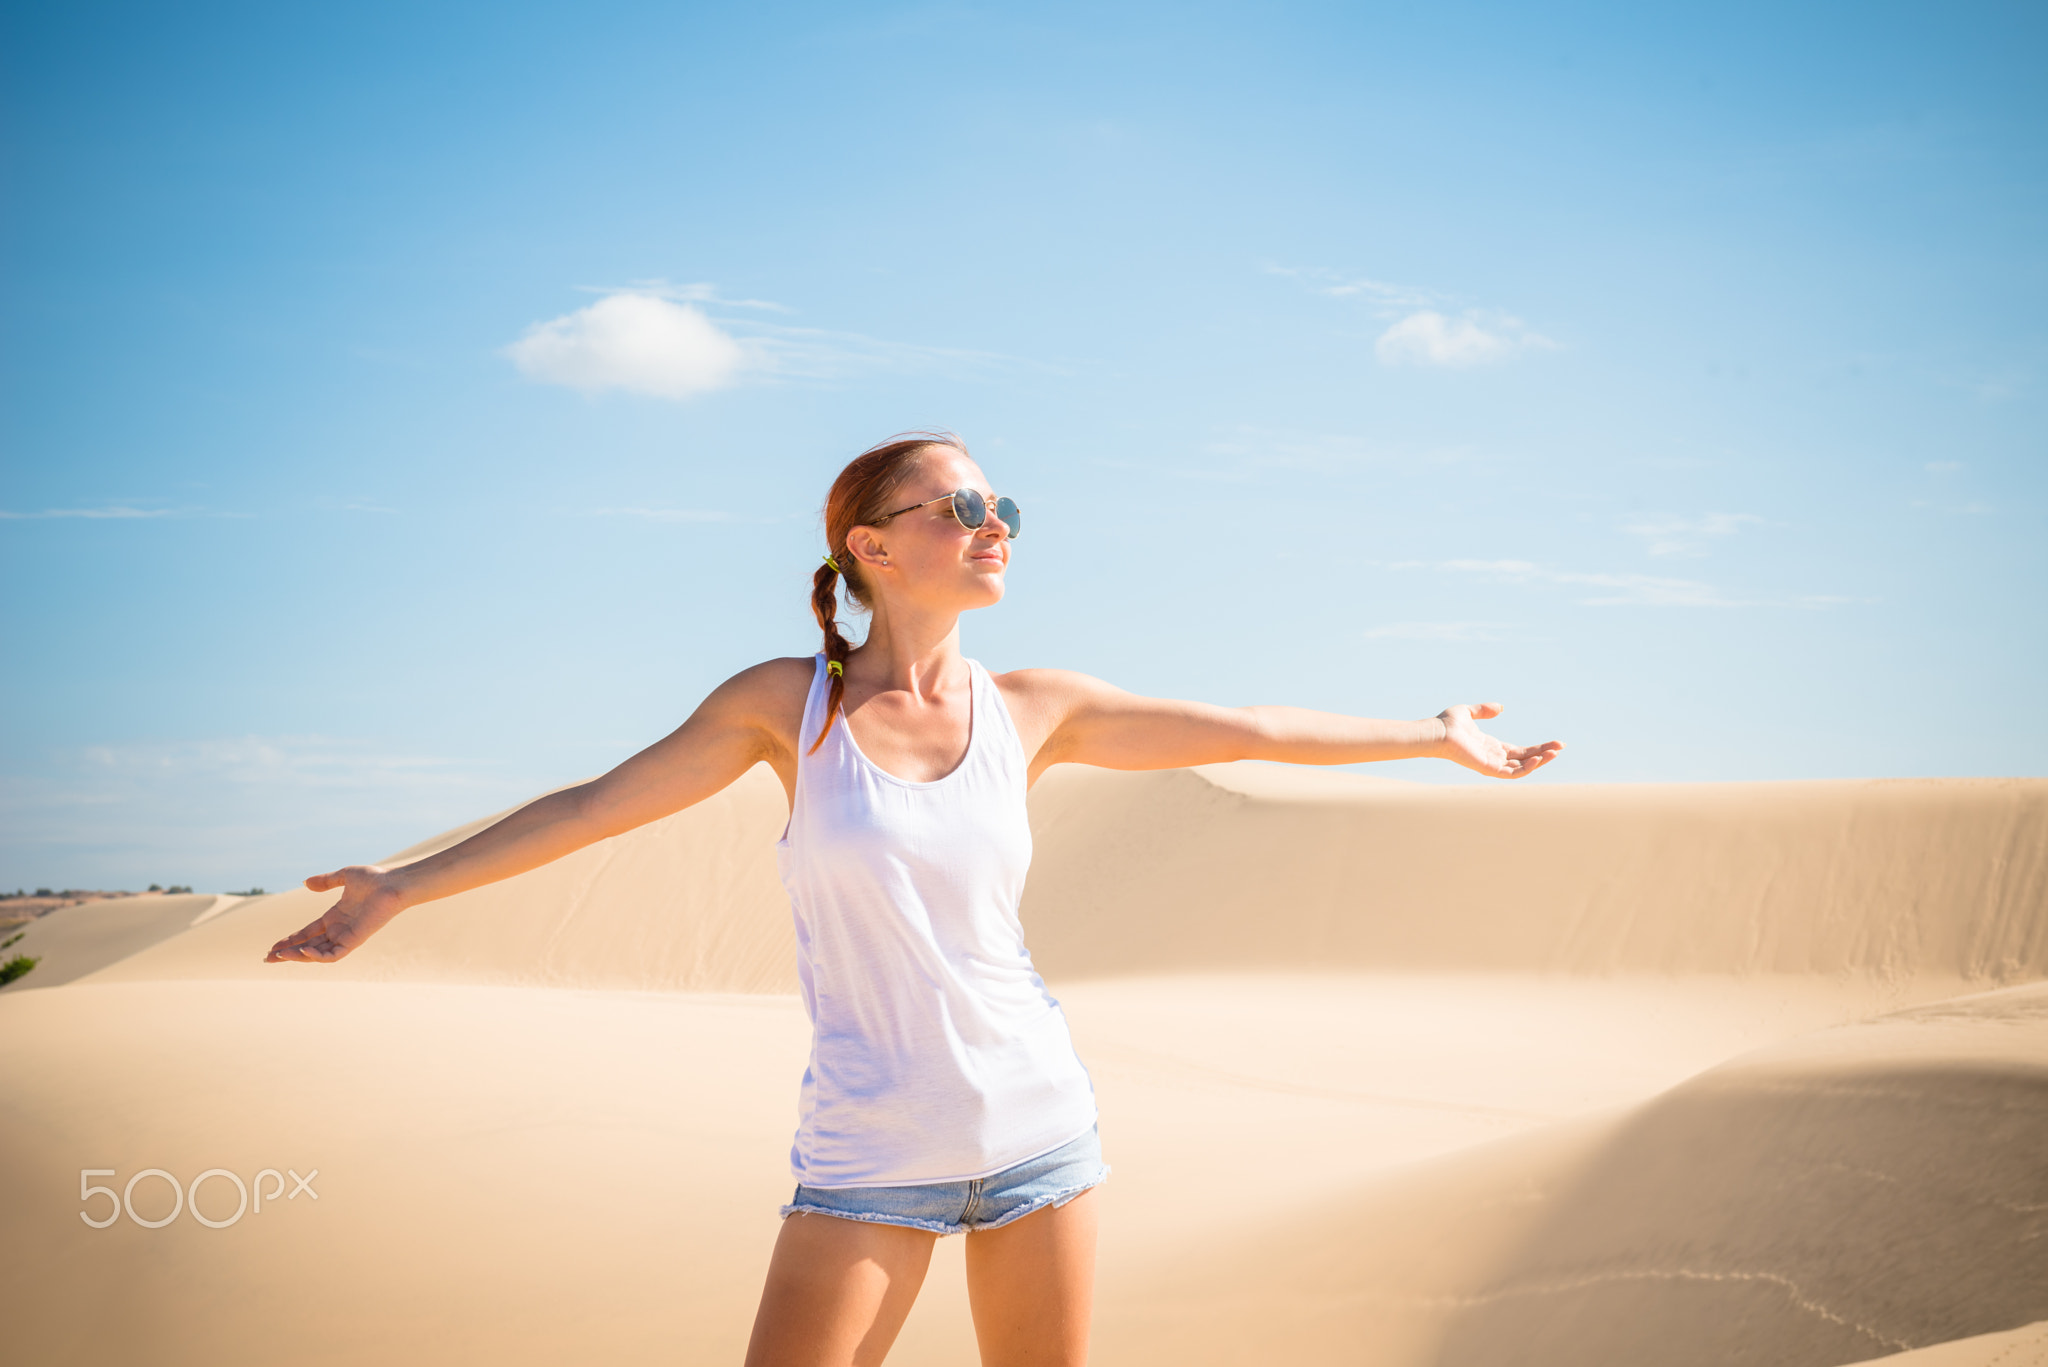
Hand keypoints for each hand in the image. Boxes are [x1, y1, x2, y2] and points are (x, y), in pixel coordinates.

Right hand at [264, 866, 406, 963]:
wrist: (394, 883)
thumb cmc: (375, 879)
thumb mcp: (345, 876)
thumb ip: (326, 881)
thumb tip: (305, 882)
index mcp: (335, 917)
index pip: (308, 932)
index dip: (291, 939)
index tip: (273, 946)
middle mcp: (339, 929)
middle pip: (308, 946)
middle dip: (288, 952)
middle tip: (268, 958)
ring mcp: (347, 936)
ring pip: (318, 953)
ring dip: (298, 956)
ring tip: (280, 956)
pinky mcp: (355, 940)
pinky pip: (335, 954)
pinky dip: (319, 956)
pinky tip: (304, 951)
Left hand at [1435, 702, 1563, 778]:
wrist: (1437, 732)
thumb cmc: (1448, 724)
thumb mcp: (1469, 712)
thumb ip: (1485, 710)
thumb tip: (1501, 708)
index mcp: (1492, 747)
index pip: (1522, 751)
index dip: (1539, 748)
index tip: (1555, 743)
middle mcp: (1495, 758)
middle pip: (1526, 759)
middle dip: (1545, 754)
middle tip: (1562, 746)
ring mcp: (1492, 765)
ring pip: (1523, 768)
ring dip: (1540, 761)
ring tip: (1555, 752)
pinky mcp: (1488, 769)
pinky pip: (1512, 773)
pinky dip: (1526, 767)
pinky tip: (1538, 758)